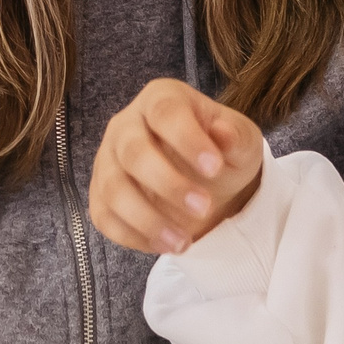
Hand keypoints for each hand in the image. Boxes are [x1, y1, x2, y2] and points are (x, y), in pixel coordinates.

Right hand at [89, 78, 264, 254]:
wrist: (207, 182)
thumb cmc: (222, 152)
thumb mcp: (242, 141)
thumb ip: (235, 137)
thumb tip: (224, 134)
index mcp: (161, 99)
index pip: (165, 112)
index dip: (187, 139)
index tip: (214, 168)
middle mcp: (126, 125)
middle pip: (132, 151)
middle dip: (168, 184)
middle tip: (204, 208)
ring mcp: (108, 160)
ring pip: (113, 188)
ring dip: (148, 219)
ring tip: (184, 241)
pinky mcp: (101, 195)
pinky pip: (105, 217)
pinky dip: (134, 236)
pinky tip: (166, 244)